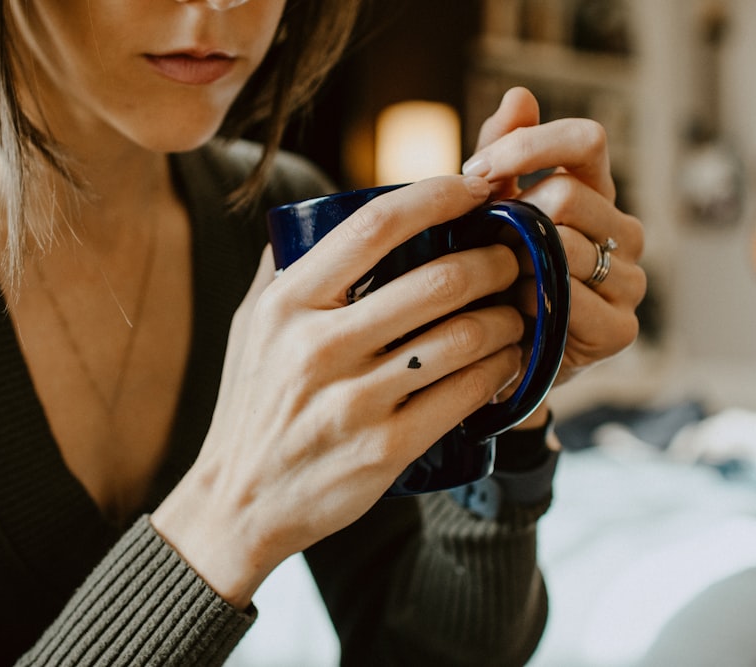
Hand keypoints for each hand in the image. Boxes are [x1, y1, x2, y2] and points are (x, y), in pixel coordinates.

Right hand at [152, 176, 524, 606]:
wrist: (238, 502)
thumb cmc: (252, 405)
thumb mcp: (250, 328)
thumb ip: (284, 269)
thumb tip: (319, 213)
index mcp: (287, 304)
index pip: (373, 226)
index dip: (437, 195)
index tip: (475, 186)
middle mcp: (319, 346)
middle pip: (436, 279)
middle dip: (494, 259)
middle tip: (514, 257)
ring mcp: (355, 400)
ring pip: (463, 338)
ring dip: (507, 318)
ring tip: (517, 311)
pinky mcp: (385, 448)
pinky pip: (464, 394)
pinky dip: (500, 370)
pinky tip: (509, 361)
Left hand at [464, 87, 646, 392]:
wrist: (494, 355)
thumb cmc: (491, 273)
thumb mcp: (488, 209)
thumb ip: (502, 153)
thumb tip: (519, 94)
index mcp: (595, 193)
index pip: (587, 139)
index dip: (529, 146)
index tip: (476, 173)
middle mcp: (624, 231)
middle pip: (567, 195)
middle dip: (511, 221)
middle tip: (482, 250)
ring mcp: (630, 280)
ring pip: (568, 246)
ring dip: (518, 267)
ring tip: (498, 287)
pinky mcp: (621, 329)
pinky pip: (573, 300)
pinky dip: (533, 306)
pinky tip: (515, 317)